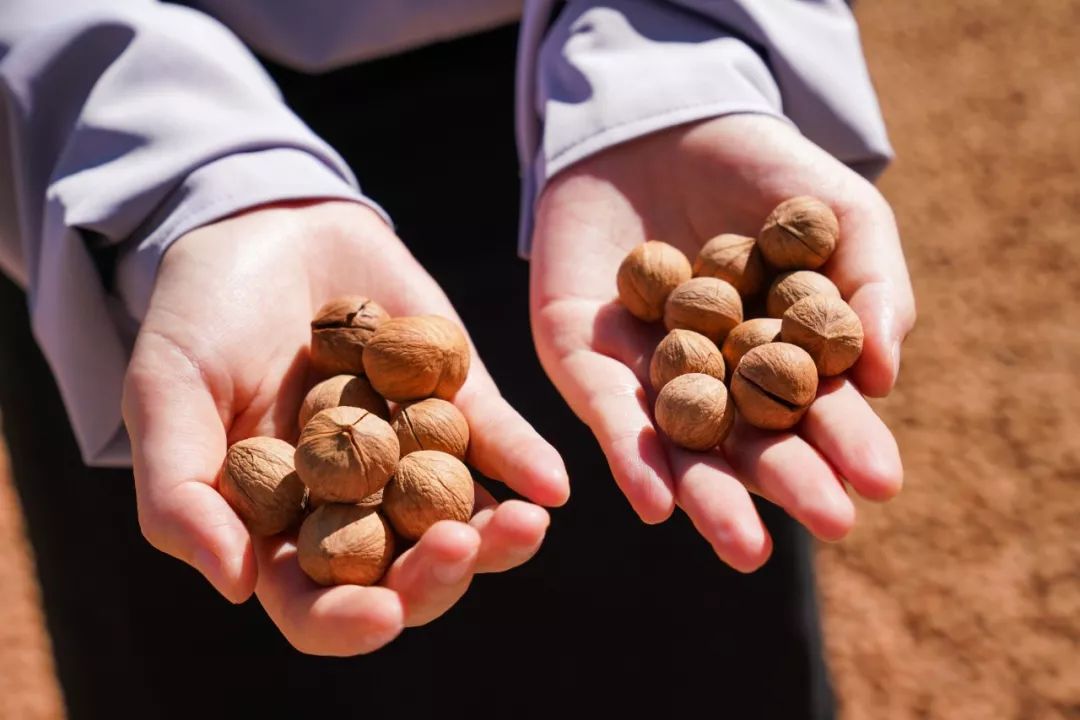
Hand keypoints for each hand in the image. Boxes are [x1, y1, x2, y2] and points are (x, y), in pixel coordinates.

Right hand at [122, 200, 568, 654]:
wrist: (263, 228)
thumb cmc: (198, 320)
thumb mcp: (165, 396)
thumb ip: (181, 493)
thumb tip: (236, 585)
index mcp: (281, 526)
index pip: (315, 601)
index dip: (346, 620)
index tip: (381, 615)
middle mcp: (355, 505)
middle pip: (403, 570)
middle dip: (437, 575)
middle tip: (459, 551)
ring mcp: (412, 456)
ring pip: (462, 516)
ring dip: (499, 534)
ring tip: (524, 525)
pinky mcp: (458, 401)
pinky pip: (495, 441)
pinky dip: (522, 460)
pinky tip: (549, 481)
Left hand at [530, 115, 914, 570]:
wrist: (660, 119)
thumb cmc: (762, 170)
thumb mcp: (840, 210)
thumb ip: (873, 285)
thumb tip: (884, 376)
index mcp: (778, 358)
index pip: (815, 411)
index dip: (847, 443)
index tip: (879, 482)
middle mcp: (715, 381)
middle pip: (752, 443)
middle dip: (789, 482)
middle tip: (829, 523)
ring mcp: (647, 376)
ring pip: (681, 447)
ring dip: (711, 497)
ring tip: (746, 546)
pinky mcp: (583, 361)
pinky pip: (608, 414)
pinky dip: (632, 457)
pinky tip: (656, 501)